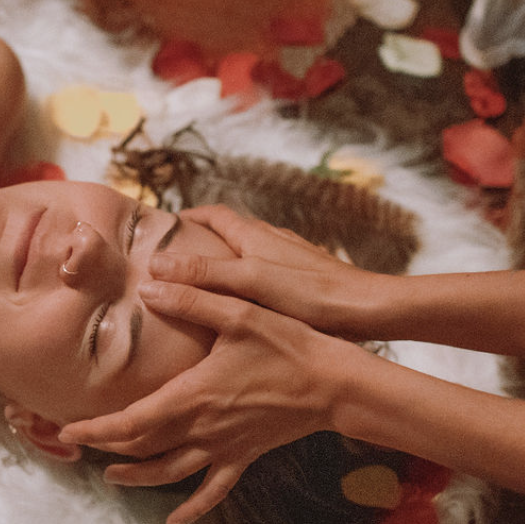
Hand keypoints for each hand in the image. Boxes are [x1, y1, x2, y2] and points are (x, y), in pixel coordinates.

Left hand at [58, 279, 370, 523]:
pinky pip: (212, 490)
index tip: (68, 432)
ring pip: (169, 472)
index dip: (97, 430)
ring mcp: (223, 447)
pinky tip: (175, 523)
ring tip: (110, 475)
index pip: (133, 421)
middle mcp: (203, 428)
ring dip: (137, 476)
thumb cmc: (289, 344)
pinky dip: (192, 509)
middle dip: (106, 447)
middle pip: (143, 447)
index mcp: (194, 395)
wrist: (334, 384)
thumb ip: (193, 299)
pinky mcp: (244, 456)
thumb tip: (150, 287)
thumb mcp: (239, 313)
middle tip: (78, 444)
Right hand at [154, 206, 378, 339]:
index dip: (186, 218)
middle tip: (175, 260)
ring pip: (249, 253)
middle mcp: (272, 239)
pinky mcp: (306, 279)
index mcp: (254, 235)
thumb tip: (154, 265)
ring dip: (225, 262)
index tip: (161, 229)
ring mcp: (291, 259)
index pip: (212, 214)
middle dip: (201, 240)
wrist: (370, 309)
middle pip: (229, 232)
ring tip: (205, 286)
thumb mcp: (249, 282)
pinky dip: (248, 281)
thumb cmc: (310, 295)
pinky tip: (248, 307)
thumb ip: (203, 274)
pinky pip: (267, 273)